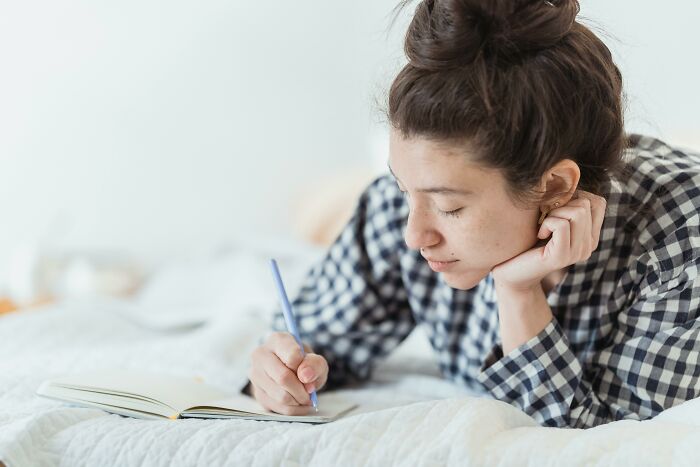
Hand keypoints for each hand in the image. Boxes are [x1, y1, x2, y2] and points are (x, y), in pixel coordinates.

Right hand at [247, 332, 328, 415]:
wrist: (291, 372)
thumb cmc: (304, 364)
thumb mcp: (316, 361)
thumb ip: (315, 364)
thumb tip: (305, 376)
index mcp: (277, 340)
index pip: (292, 356)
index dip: (305, 369)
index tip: (310, 374)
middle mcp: (261, 354)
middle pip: (283, 378)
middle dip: (302, 390)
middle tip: (310, 393)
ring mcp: (255, 374)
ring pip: (280, 395)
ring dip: (298, 402)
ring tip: (305, 398)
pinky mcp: (256, 392)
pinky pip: (277, 407)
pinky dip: (293, 410)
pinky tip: (298, 404)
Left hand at [491, 190, 605, 290]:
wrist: (510, 272)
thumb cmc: (526, 242)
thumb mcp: (549, 219)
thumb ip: (565, 205)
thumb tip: (569, 177)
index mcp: (590, 236)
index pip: (598, 202)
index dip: (575, 196)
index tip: (555, 209)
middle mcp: (589, 245)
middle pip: (587, 204)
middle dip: (562, 204)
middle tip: (546, 219)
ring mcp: (577, 252)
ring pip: (577, 212)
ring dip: (554, 213)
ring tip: (543, 227)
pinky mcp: (561, 257)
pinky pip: (562, 225)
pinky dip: (546, 224)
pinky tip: (539, 235)